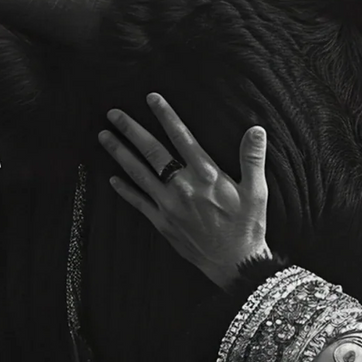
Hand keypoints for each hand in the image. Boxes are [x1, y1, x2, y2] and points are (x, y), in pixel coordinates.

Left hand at [98, 93, 271, 289]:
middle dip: (131, 130)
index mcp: (206, 175)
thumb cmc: (248, 227)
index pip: (181, 137)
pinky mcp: (163, 223)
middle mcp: (182, 186)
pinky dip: (124, 190)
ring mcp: (169, 205)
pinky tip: (112, 179)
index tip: (151, 97)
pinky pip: (138, 203)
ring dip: (119, 154)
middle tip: (113, 113)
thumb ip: (252, 158)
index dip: (165, 115)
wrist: (235, 264)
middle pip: (152, 152)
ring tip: (104, 136)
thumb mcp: (257, 191)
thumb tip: (256, 129)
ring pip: (138, 174)